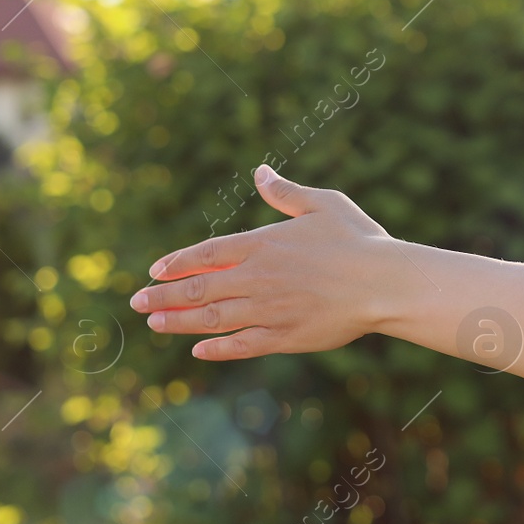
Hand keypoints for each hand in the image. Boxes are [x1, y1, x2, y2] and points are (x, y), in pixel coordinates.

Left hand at [128, 165, 400, 359]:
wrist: (385, 283)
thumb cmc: (360, 240)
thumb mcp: (324, 204)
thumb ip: (286, 193)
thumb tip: (260, 172)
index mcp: (265, 244)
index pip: (207, 254)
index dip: (178, 263)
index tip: (155, 271)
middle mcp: (259, 278)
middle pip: (200, 288)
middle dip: (164, 296)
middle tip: (138, 302)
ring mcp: (269, 309)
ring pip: (212, 319)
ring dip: (180, 322)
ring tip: (155, 324)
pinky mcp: (285, 336)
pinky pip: (242, 345)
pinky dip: (217, 349)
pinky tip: (199, 350)